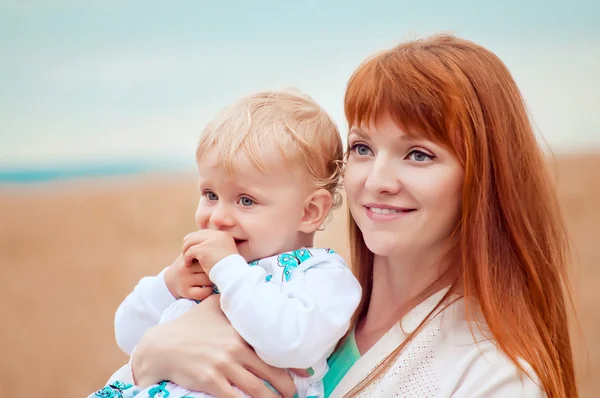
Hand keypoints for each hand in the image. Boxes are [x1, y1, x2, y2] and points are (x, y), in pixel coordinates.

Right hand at [132, 295, 295, 397]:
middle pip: (271, 372)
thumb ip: (234, 301)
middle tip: (294, 393)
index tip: (307, 372)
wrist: (161, 346)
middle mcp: (235, 348)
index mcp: (239, 331)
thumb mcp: (213, 306)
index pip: (273, 347)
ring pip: (257, 389)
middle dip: (287, 386)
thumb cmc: (189, 326)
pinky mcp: (210, 382)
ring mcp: (223, 366)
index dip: (293, 362)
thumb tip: (253, 284)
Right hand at [164, 254, 213, 299]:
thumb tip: (220, 243)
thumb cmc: (186, 266)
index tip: (218, 262)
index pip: (206, 256)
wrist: (169, 280)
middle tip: (217, 272)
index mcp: (187, 257)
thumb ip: (200, 250)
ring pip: (207, 280)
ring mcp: (185, 280)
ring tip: (213, 280)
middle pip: (208, 268)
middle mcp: (185, 268)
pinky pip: (202, 293)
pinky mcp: (185, 291)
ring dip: (213, 281)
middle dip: (215, 271)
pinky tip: (208, 289)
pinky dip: (208, 291)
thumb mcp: (189, 255)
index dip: (214, 260)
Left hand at [182, 229, 238, 273]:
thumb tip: (201, 246)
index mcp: (222, 235)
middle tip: (187, 254)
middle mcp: (216, 235)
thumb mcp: (224, 253)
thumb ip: (215, 247)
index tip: (193, 250)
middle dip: (189, 244)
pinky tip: (188, 264)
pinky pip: (189, 251)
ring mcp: (209, 241)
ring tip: (186, 259)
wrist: (232, 274)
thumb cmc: (228, 268)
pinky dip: (186, 258)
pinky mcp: (203, 249)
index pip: (203, 233)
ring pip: (189, 241)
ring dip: (186, 251)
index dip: (196, 241)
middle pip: (194, 235)